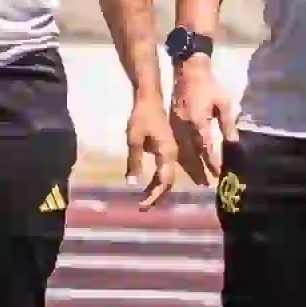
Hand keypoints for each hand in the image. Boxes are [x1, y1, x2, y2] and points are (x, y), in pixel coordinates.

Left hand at [124, 89, 180, 210]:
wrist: (150, 98)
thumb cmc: (141, 117)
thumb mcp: (134, 140)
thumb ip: (134, 162)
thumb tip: (132, 183)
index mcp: (168, 153)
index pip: (164, 181)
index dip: (154, 195)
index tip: (142, 205)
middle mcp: (173, 155)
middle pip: (169, 182)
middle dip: (157, 197)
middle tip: (142, 207)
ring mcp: (172, 152)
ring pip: (168, 177)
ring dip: (157, 190)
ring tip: (145, 201)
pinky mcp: (168, 149)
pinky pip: (166, 170)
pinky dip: (158, 181)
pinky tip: (149, 186)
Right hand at [167, 55, 237, 185]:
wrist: (189, 70)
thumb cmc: (210, 86)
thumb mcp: (224, 102)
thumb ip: (228, 124)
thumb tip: (233, 143)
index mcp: (198, 120)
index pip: (206, 145)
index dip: (212, 161)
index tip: (218, 173)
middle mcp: (184, 126)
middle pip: (191, 153)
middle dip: (198, 170)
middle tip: (206, 184)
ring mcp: (176, 125)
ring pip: (181, 151)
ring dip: (189, 166)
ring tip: (198, 179)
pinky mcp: (172, 123)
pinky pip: (176, 144)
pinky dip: (182, 156)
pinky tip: (187, 164)